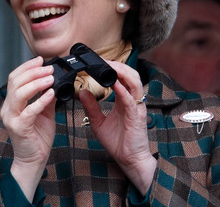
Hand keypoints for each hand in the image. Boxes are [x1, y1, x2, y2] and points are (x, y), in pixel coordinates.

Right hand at [0, 57, 56, 199]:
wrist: (34, 160)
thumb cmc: (37, 138)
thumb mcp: (44, 113)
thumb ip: (47, 98)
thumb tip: (55, 83)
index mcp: (11, 103)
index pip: (14, 79)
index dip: (26, 67)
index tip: (40, 60)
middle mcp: (7, 109)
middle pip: (15, 82)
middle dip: (33, 72)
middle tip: (48, 68)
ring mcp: (11, 118)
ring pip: (19, 93)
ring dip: (36, 83)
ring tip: (50, 78)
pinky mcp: (19, 127)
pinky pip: (29, 110)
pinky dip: (41, 100)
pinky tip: (51, 93)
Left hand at [79, 61, 155, 194]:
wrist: (129, 160)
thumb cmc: (118, 141)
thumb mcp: (98, 122)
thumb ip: (91, 106)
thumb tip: (82, 91)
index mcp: (124, 100)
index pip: (122, 78)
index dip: (112, 68)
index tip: (98, 61)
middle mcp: (133, 101)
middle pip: (131, 76)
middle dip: (118, 65)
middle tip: (103, 60)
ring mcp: (137, 108)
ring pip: (135, 84)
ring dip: (123, 73)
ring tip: (109, 66)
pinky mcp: (137, 118)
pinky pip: (132, 101)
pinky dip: (124, 91)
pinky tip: (115, 85)